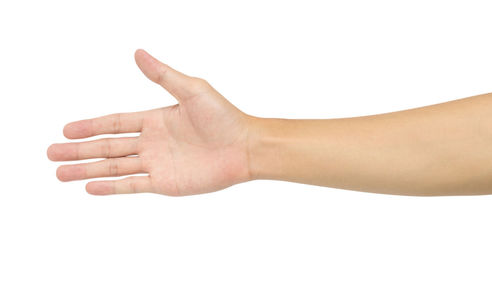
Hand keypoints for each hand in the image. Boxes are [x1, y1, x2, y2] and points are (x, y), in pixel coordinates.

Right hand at [48, 50, 251, 195]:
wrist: (245, 147)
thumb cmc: (224, 116)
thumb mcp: (192, 89)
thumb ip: (163, 75)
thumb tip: (138, 52)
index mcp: (155, 120)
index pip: (114, 123)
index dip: (90, 126)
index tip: (67, 129)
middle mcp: (152, 142)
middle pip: (107, 147)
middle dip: (79, 150)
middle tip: (51, 153)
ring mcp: (157, 164)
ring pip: (114, 168)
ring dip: (86, 170)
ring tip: (60, 173)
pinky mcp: (166, 183)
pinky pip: (133, 185)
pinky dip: (111, 187)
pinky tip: (91, 187)